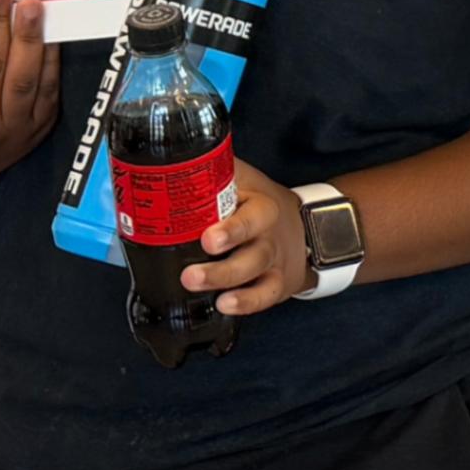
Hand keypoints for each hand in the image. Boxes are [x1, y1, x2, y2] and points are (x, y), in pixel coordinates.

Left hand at [183, 156, 310, 316]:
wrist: (307, 227)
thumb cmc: (258, 203)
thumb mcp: (243, 180)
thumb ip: (211, 172)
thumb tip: (162, 163)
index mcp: (261, 206)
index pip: (251, 215)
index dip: (232, 229)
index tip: (208, 238)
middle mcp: (269, 234)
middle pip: (252, 248)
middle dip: (222, 264)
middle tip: (190, 273)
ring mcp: (273, 260)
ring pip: (254, 271)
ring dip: (225, 280)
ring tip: (197, 286)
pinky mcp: (276, 284)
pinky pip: (264, 296)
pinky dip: (246, 303)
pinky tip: (224, 305)